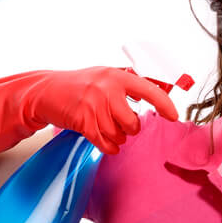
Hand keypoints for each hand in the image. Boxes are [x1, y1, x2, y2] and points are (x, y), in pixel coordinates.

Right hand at [0, 66, 179, 155]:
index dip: (164, 104)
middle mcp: (107, 89)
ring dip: (116, 138)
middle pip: (133, 122)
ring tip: (107, 128)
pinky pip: (105, 143)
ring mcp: (94, 106)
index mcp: (117, 76)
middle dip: (130, 129)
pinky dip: (108, 146)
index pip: (149, 90)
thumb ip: (131, 82)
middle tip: (121, 122)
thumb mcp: (106, 76)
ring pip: (119, 135)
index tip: (174, 116)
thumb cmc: (81, 84)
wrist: (47, 91)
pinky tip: (106, 142)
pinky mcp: (83, 121)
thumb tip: (163, 88)